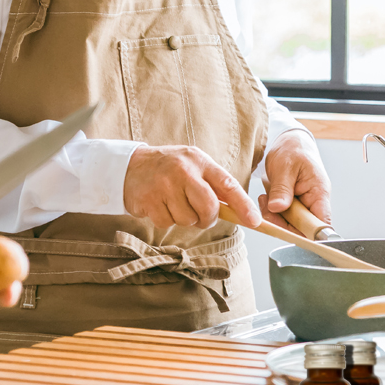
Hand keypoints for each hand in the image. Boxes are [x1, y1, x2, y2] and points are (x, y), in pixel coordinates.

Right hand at [123, 145, 259, 229]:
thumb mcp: (192, 167)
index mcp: (199, 161)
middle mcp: (183, 170)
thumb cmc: (169, 169)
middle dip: (207, 218)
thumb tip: (237, 212)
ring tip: (172, 203)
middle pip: (208, 207)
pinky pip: (167, 223)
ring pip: (187, 219)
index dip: (243, 205)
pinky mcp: (149, 199)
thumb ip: (212, 184)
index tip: (255, 221)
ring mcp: (165, 185)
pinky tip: (159, 205)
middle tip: (199, 215)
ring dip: (183, 219)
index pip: (227, 184)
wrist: (130, 165)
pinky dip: (165, 220)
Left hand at [261, 131, 331, 232]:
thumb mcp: (285, 167)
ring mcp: (302, 205)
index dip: (309, 234)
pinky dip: (271, 211)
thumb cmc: (293, 149)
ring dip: (274, 216)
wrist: (288, 142)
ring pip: (290, 224)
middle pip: (303, 228)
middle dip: (282, 223)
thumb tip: (278, 208)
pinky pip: (282, 217)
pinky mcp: (292, 205)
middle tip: (268, 208)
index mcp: (319, 193)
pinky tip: (266, 199)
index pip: (321, 223)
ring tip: (265, 199)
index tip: (288, 231)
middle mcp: (313, 202)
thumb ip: (282, 189)